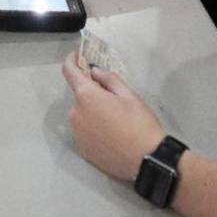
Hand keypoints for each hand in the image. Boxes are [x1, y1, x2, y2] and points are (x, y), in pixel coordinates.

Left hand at [62, 51, 165, 181]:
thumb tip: (94, 72)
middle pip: (79, 96)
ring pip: (81, 114)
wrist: (146, 160)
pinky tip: (111, 135)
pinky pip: (84, 131)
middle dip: (91, 92)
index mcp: (86, 96)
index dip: (71, 60)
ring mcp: (77, 134)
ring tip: (115, 120)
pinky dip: (93, 128)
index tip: (77, 56)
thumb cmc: (140, 123)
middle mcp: (75, 114)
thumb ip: (109, 79)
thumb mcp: (129, 95)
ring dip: (92, 111)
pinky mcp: (82, 149)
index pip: (69, 71)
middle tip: (113, 98)